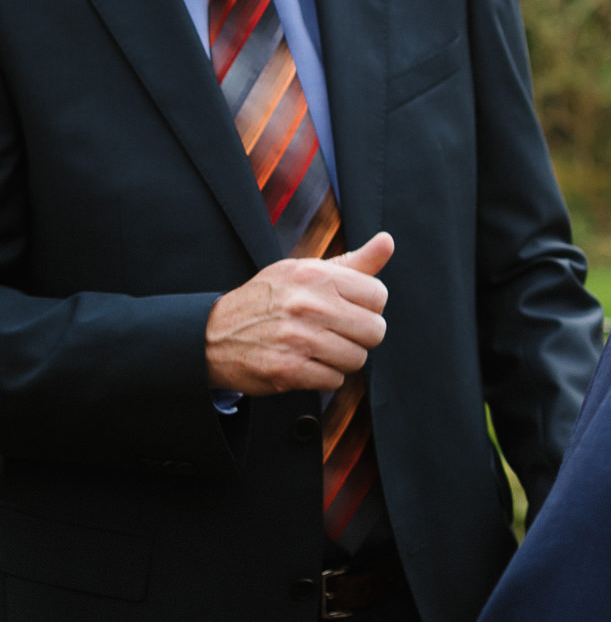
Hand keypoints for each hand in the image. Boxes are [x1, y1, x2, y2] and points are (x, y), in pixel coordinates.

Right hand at [205, 232, 394, 394]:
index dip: (368, 307)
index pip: (378, 296)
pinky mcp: (287, 370)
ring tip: (319, 349)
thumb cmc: (268, 300)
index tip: (349, 310)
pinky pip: (333, 381)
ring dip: (342, 359)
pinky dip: (324, 378)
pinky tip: (305, 364)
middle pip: (375, 331)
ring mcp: (298, 339)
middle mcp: (308, 305)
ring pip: (357, 359)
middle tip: (336, 333)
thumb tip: (388, 241)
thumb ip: (352, 262)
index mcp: (316, 276)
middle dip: (360, 337)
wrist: (211, 334)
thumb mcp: (304, 271)